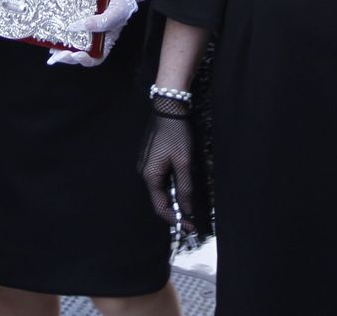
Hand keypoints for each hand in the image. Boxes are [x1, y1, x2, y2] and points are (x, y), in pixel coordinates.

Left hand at [47, 0, 159, 66]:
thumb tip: (74, 27)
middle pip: (81, 53)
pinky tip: (54, 28)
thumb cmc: (124, 1)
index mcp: (106, 41)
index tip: (75, 54)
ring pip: (74, 42)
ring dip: (62, 47)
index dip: (85, 60)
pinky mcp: (82, 17)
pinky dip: (62, 30)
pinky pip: (71, 27)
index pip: (96, 59)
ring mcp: (88, 27)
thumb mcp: (115, 13)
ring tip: (51, 47)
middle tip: (56, 55)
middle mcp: (96, 37)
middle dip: (67, 56)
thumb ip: (99, 23)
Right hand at [139, 93, 195, 226]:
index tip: (189, 228)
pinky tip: (181, 187)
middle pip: (159, 199)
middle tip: (191, 220)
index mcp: (150, 175)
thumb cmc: (176, 134)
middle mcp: (144, 172)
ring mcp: (146, 165)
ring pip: (160, 189)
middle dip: (175, 211)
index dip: (175, 220)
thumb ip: (184, 187)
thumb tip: (186, 210)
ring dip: (174, 199)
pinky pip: (160, 179)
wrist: (168, 109)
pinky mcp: (150, 159)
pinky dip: (171, 187)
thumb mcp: (184, 162)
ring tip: (188, 205)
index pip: (161, 207)